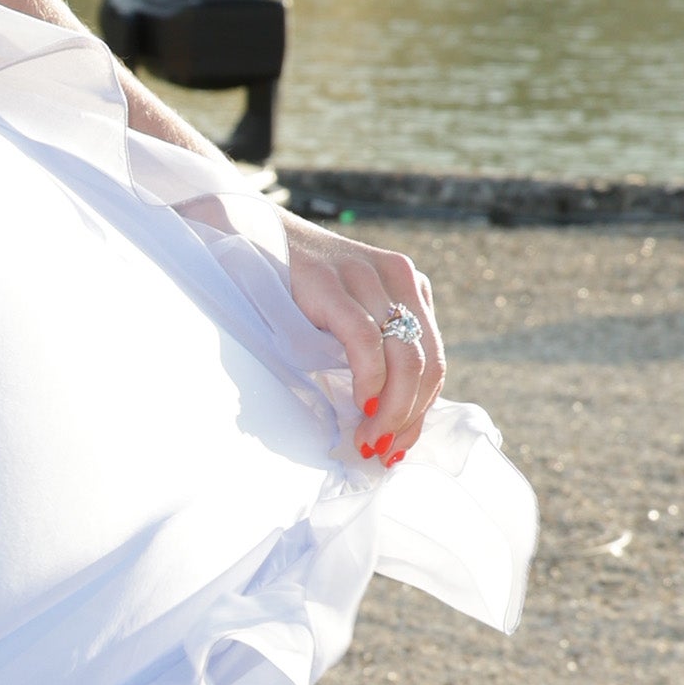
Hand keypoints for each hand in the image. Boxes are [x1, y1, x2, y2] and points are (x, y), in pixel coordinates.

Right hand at [280, 219, 444, 464]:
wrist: (248, 233)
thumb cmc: (293, 287)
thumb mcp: (346, 313)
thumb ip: (373, 350)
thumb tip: (385, 419)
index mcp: (410, 287)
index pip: (435, 360)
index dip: (422, 411)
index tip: (398, 446)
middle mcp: (400, 278)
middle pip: (429, 363)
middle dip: (409, 417)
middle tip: (382, 451)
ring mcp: (369, 277)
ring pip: (406, 357)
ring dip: (392, 410)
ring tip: (369, 439)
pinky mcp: (334, 283)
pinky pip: (365, 341)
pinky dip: (370, 380)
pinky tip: (359, 404)